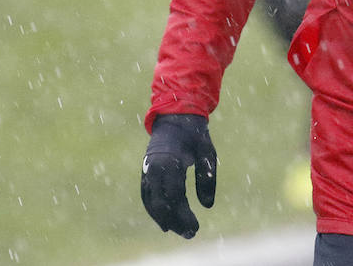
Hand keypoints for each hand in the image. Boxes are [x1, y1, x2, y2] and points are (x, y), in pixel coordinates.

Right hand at [140, 114, 217, 238]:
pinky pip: (147, 196)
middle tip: (190, 234)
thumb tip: (207, 206)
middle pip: (161, 204)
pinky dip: (154, 211)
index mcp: (170, 162)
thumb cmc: (194, 135)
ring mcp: (147, 171)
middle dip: (175, 222)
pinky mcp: (145, 173)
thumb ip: (207, 178)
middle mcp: (154, 168)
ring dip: (164, 219)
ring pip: (151, 203)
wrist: (174, 117)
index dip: (184, 215)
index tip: (196, 227)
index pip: (175, 196)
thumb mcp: (207, 152)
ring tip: (179, 231)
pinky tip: (165, 223)